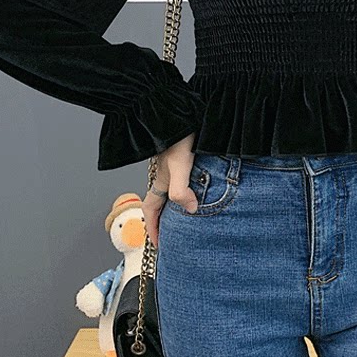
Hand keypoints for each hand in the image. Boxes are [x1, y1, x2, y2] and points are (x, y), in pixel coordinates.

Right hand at [142, 133, 197, 247]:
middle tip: (175, 234)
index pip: (151, 209)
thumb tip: (190, 209)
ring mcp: (175, 165)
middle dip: (165, 219)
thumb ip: (181, 190)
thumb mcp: (179, 166)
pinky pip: (187, 179)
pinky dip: (192, 189)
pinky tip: (205, 190)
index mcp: (161, 180)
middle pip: (162, 201)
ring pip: (175, 189)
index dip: (153, 228)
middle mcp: (166, 174)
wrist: (182, 112)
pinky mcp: (188, 156)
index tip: (158, 244)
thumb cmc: (178, 136)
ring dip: (179, 204)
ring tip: (191, 216)